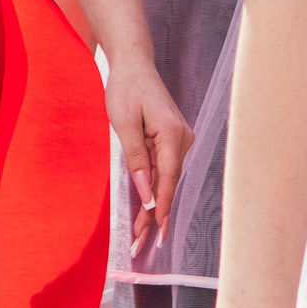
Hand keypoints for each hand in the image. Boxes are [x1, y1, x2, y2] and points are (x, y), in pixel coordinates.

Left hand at [104, 46, 194, 252]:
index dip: (161, 206)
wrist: (133, 64)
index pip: (168, 177)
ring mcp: (179, 140)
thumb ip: (136, 158)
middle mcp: (182, 139)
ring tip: (141, 234)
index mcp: (172, 132)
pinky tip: (146, 210)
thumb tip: (145, 193)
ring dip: (153, 204)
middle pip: (168, 183)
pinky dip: (154, 188)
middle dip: (154, 213)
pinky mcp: (172, 141)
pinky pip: (164, 169)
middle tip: (141, 243)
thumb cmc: (126, 88)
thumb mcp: (124, 122)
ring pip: (166, 179)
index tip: (156, 231)